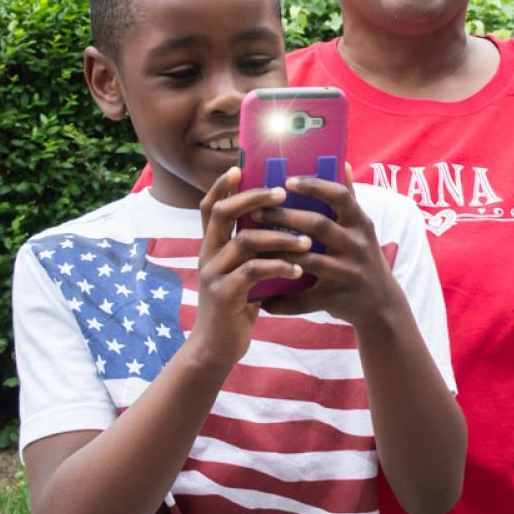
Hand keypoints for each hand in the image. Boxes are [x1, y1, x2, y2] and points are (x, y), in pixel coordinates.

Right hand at [192, 168, 312, 364]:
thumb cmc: (237, 304)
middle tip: (282, 194)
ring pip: (244, 241)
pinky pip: (252, 272)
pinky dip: (278, 267)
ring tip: (305, 241)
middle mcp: (207, 254)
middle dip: (253, 199)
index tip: (240, 167)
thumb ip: (252, 249)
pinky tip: (298, 269)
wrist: (218, 346)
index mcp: (211, 245)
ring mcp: (213, 273)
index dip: (221, 186)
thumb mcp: (242, 271)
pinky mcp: (225, 294)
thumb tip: (281, 222)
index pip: (210, 206)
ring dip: (278, 237)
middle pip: (222, 213)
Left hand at [258, 164, 399, 326]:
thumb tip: (341, 162)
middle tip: (256, 212)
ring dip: (277, 253)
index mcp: (360, 224)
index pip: (340, 196)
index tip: (287, 181)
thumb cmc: (363, 258)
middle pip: (318, 225)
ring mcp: (347, 273)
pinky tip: (262, 298)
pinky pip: (305, 299)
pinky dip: (283, 301)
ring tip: (252, 246)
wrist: (381, 304)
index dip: (314, 186)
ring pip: (308, 260)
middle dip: (284, 217)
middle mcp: (356, 245)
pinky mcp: (337, 298)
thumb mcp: (363, 228)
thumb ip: (350, 198)